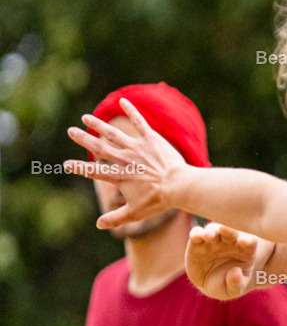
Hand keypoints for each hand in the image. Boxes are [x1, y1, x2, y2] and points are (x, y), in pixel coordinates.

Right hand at [64, 98, 186, 228]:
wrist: (180, 185)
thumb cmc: (160, 200)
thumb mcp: (135, 212)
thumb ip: (115, 219)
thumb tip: (98, 225)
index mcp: (119, 176)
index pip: (94, 172)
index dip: (79, 168)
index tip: (66, 164)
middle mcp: (125, 160)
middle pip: (99, 148)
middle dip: (83, 139)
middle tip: (70, 131)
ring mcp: (137, 147)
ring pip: (114, 133)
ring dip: (98, 124)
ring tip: (86, 117)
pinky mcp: (151, 138)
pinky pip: (139, 122)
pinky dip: (131, 111)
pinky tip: (122, 100)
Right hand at [185, 223, 271, 299]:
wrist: (213, 284)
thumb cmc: (229, 284)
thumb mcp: (235, 289)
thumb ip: (236, 282)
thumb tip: (235, 273)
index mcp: (246, 250)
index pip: (250, 242)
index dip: (248, 241)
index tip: (244, 241)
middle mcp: (231, 241)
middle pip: (231, 232)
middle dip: (228, 230)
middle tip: (224, 229)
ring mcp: (214, 240)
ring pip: (214, 230)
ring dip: (211, 231)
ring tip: (209, 235)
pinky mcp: (198, 242)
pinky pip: (197, 235)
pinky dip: (196, 234)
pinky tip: (195, 236)